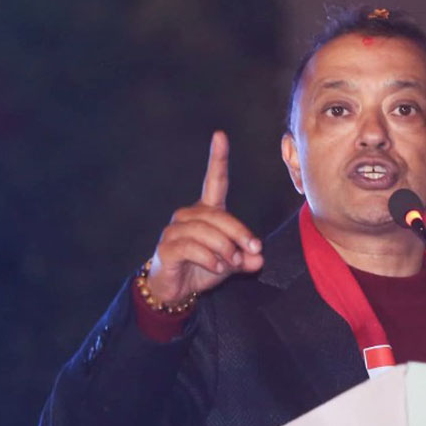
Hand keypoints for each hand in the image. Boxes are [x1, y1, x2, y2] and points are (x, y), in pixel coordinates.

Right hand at [145, 131, 263, 303]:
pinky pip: (191, 247)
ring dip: (224, 248)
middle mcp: (189, 214)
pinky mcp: (167, 246)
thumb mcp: (231, 263)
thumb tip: (258, 258)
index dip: (217, 159)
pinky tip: (216, 267)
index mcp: (207, 211)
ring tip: (230, 264)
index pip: (214, 181)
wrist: (175, 289)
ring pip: (206, 231)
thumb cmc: (203, 268)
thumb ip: (246, 258)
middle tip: (252, 251)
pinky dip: (208, 258)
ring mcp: (175, 229)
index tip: (220, 136)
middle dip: (239, 234)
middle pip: (219, 215)